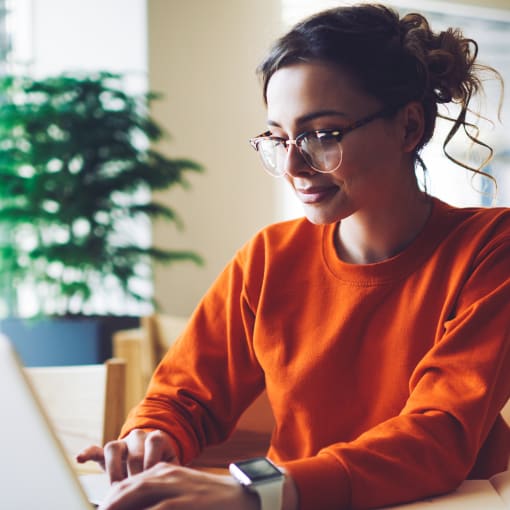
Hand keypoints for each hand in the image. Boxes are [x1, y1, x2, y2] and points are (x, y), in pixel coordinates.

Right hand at [77, 429, 178, 482]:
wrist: (152, 465)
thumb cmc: (163, 470)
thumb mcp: (170, 469)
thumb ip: (169, 472)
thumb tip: (170, 481)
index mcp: (156, 438)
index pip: (154, 441)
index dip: (152, 462)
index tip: (151, 482)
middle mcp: (138, 437)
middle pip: (134, 452)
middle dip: (135, 475)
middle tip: (136, 491)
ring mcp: (121, 444)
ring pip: (113, 447)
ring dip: (115, 470)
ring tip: (117, 487)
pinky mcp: (105, 455)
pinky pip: (95, 450)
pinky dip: (88, 453)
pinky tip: (80, 459)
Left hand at [98, 462, 258, 509]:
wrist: (240, 496)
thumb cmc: (207, 497)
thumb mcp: (180, 488)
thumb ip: (158, 494)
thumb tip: (135, 501)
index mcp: (162, 472)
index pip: (125, 486)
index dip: (108, 501)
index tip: (100, 509)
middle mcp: (164, 477)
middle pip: (124, 492)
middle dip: (108, 506)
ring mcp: (173, 490)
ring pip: (134, 499)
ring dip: (117, 507)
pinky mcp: (180, 505)